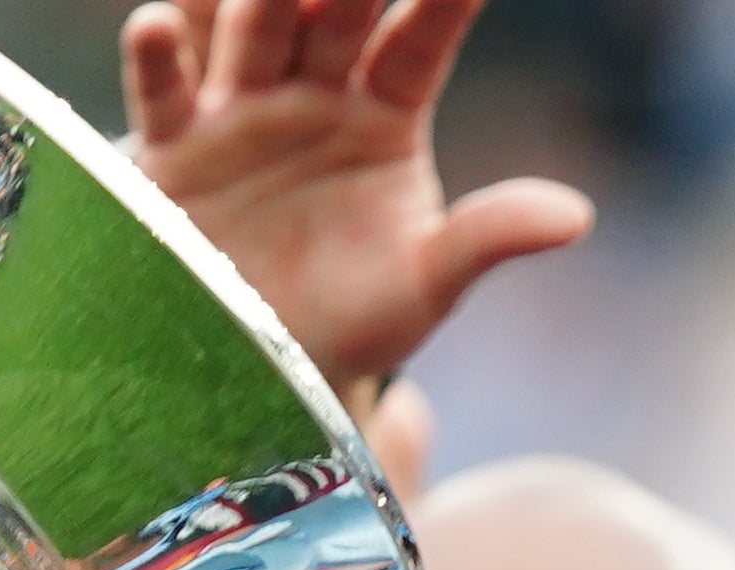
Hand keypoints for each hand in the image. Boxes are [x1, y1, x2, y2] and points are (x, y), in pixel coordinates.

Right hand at [122, 0, 590, 386]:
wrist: (273, 368)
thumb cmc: (361, 316)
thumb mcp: (429, 284)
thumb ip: (488, 238)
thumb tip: (577, 217)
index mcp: (383, 115)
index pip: (417, 45)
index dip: (440, 5)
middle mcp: (311, 95)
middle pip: (329, 17)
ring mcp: (240, 112)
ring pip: (250, 34)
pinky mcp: (174, 147)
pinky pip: (162, 95)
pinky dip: (157, 59)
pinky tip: (158, 24)